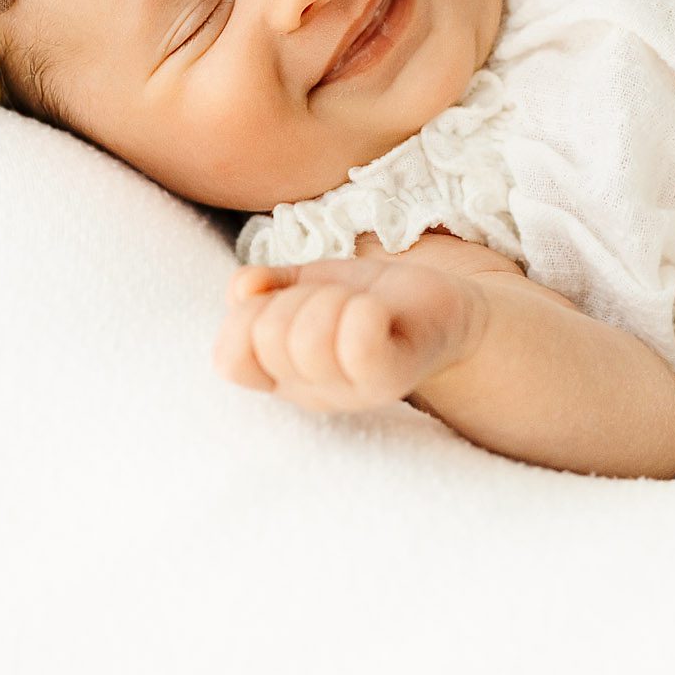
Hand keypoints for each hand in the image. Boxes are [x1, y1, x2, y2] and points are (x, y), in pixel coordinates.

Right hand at [213, 257, 486, 412]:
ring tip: (360, 304)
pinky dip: (363, 310)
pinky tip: (379, 311)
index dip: (247, 319)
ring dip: (334, 299)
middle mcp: (311, 391)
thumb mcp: (309, 283)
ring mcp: (350, 391)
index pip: (230, 360)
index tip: (283, 299)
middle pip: (268, 337)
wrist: (444, 308)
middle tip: (334, 297)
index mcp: (282, 373)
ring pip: (308, 338)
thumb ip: (267, 287)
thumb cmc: (372, 298)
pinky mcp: (392, 376)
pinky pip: (357, 344)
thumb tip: (242, 289)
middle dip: (298, 297)